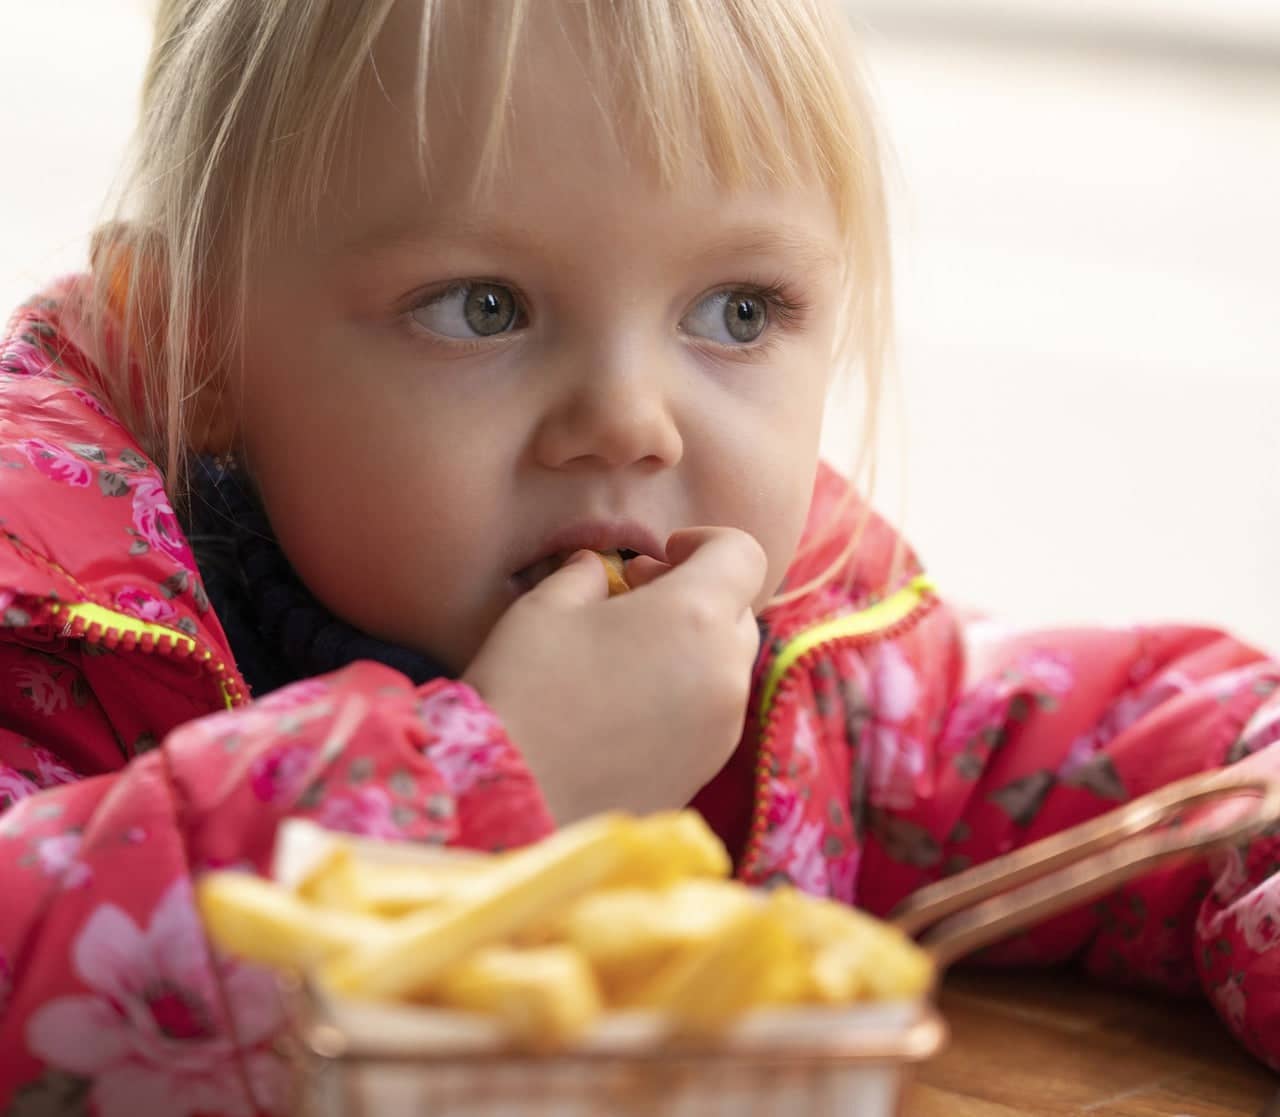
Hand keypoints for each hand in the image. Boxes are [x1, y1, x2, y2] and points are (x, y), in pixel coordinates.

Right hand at [463, 527, 765, 823]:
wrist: (512, 801)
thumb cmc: (525, 689)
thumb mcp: (545, 608)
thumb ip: (585, 574)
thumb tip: (598, 569)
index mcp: (696, 617)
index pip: (743, 554)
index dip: (706, 541)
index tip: (661, 554)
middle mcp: (725, 673)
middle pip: (738, 611)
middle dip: (696, 594)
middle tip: (636, 596)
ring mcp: (722, 729)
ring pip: (726, 665)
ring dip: (691, 646)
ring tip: (626, 652)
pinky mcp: (705, 770)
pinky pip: (711, 714)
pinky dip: (685, 693)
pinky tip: (626, 704)